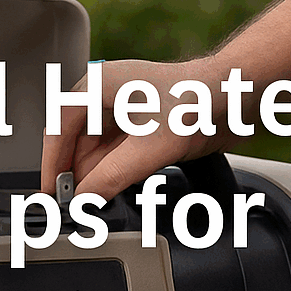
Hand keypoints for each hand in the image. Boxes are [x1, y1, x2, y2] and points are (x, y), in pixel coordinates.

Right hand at [40, 58, 233, 197]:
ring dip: (95, 175)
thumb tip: (84, 201)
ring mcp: (124, 108)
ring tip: (95, 201)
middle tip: (75, 204)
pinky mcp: (140, 123)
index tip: (51, 192)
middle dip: (75, 173)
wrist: (239, 94)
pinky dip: (112, 171)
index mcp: (98, 86)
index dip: (52, 164)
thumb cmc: (199, 101)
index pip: (58, 129)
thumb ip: (111, 177)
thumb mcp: (149, 148)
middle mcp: (106, 94)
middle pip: (74, 141)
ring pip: (95, 149)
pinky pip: (114, 151)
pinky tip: (114, 188)